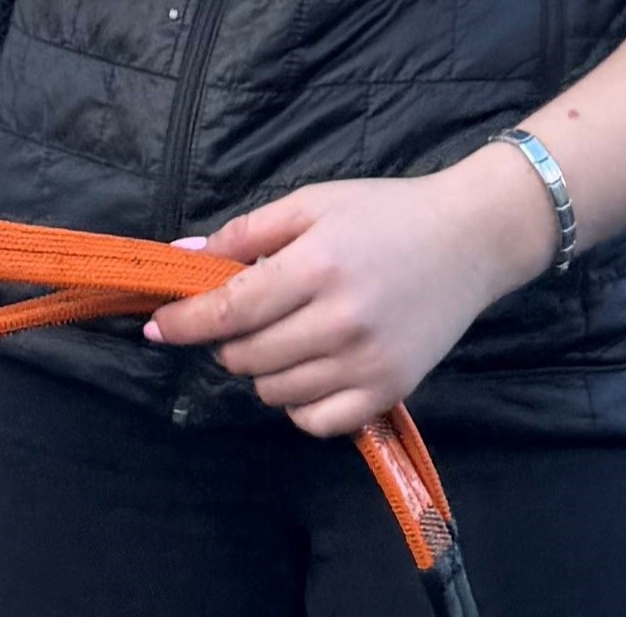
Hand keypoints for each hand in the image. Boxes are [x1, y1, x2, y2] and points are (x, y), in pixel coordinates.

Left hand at [139, 150, 556, 436]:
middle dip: (228, 340)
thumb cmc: (384, 213)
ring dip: (262, 369)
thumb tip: (182, 257)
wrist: (469, 239)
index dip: (185, 323)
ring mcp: (367, 363)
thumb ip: (247, 233)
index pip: (230, 310)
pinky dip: (298, 403)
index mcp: (318, 266)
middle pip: (247, 357)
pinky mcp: (389, 391)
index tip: (156, 327)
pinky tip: (308, 369)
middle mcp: (341, 322)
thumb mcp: (313, 202)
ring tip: (283, 335)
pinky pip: (317, 421)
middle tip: (243, 315)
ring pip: (275, 392)